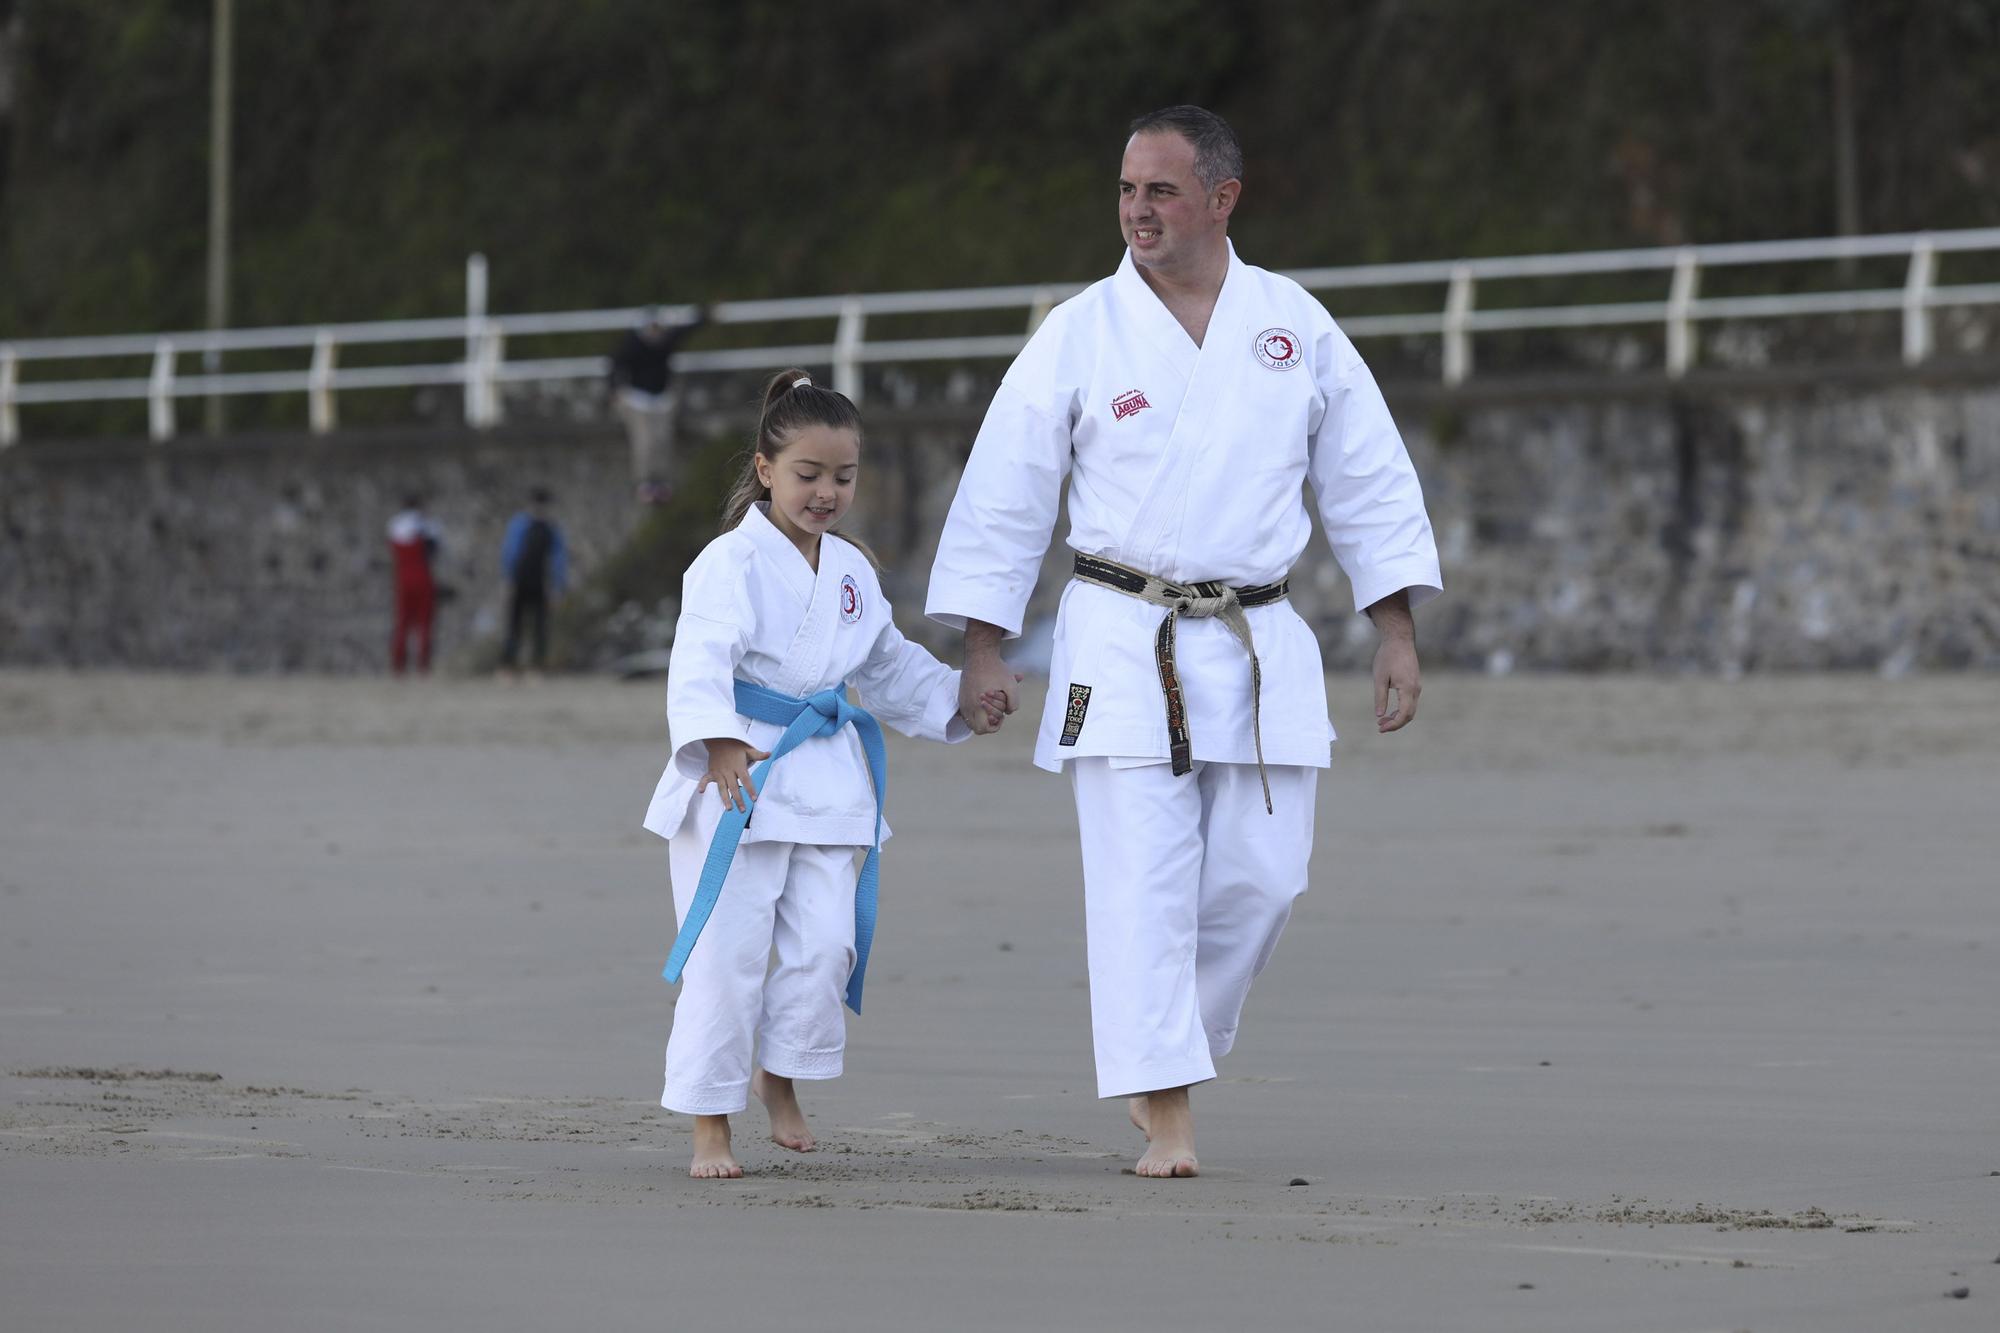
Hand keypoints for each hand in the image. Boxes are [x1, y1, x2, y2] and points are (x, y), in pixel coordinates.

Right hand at [697, 738, 769, 811]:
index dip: (750, 789)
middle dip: (738, 799)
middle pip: (733, 787)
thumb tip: (769, 754)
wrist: (720, 739)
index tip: (754, 799)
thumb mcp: (748, 748)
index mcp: (738, 766)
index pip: (746, 779)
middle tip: (743, 810)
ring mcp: (718, 772)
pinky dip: (702, 784)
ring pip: (721, 787)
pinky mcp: (711, 771)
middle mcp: (728, 770)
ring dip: (725, 798)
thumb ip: (758, 754)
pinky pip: (705, 779)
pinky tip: (701, 792)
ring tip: (729, 809)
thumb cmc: (736, 745)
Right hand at [959, 622, 1021, 734]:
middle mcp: (966, 705)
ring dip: (983, 715)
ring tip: (992, 703)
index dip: (995, 726)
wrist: (980, 654)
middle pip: (976, 727)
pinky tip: (986, 698)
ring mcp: (962, 700)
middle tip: (998, 709)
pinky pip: (968, 710)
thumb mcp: (1011, 685)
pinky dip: (977, 709)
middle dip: (990, 721)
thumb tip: (1008, 713)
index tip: (1001, 714)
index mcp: (977, 705)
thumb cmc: (996, 669)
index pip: (983, 729)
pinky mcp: (961, 694)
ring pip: (971, 719)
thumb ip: (1014, 704)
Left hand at [1366, 589, 1420, 732]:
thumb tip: (1379, 715)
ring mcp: (1417, 686)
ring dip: (1398, 717)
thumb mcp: (1379, 678)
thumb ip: (1380, 697)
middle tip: (1380, 726)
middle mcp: (1416, 689)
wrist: (1399, 639)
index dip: (1393, 725)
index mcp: (1407, 689)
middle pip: (1409, 715)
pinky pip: (1410, 702)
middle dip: (1395, 723)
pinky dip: (1401, 709)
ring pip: (1411, 709)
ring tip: (1382, 720)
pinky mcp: (1415, 683)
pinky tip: (1390, 711)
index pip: (1403, 715)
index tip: (1380, 728)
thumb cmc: (1388, 656)